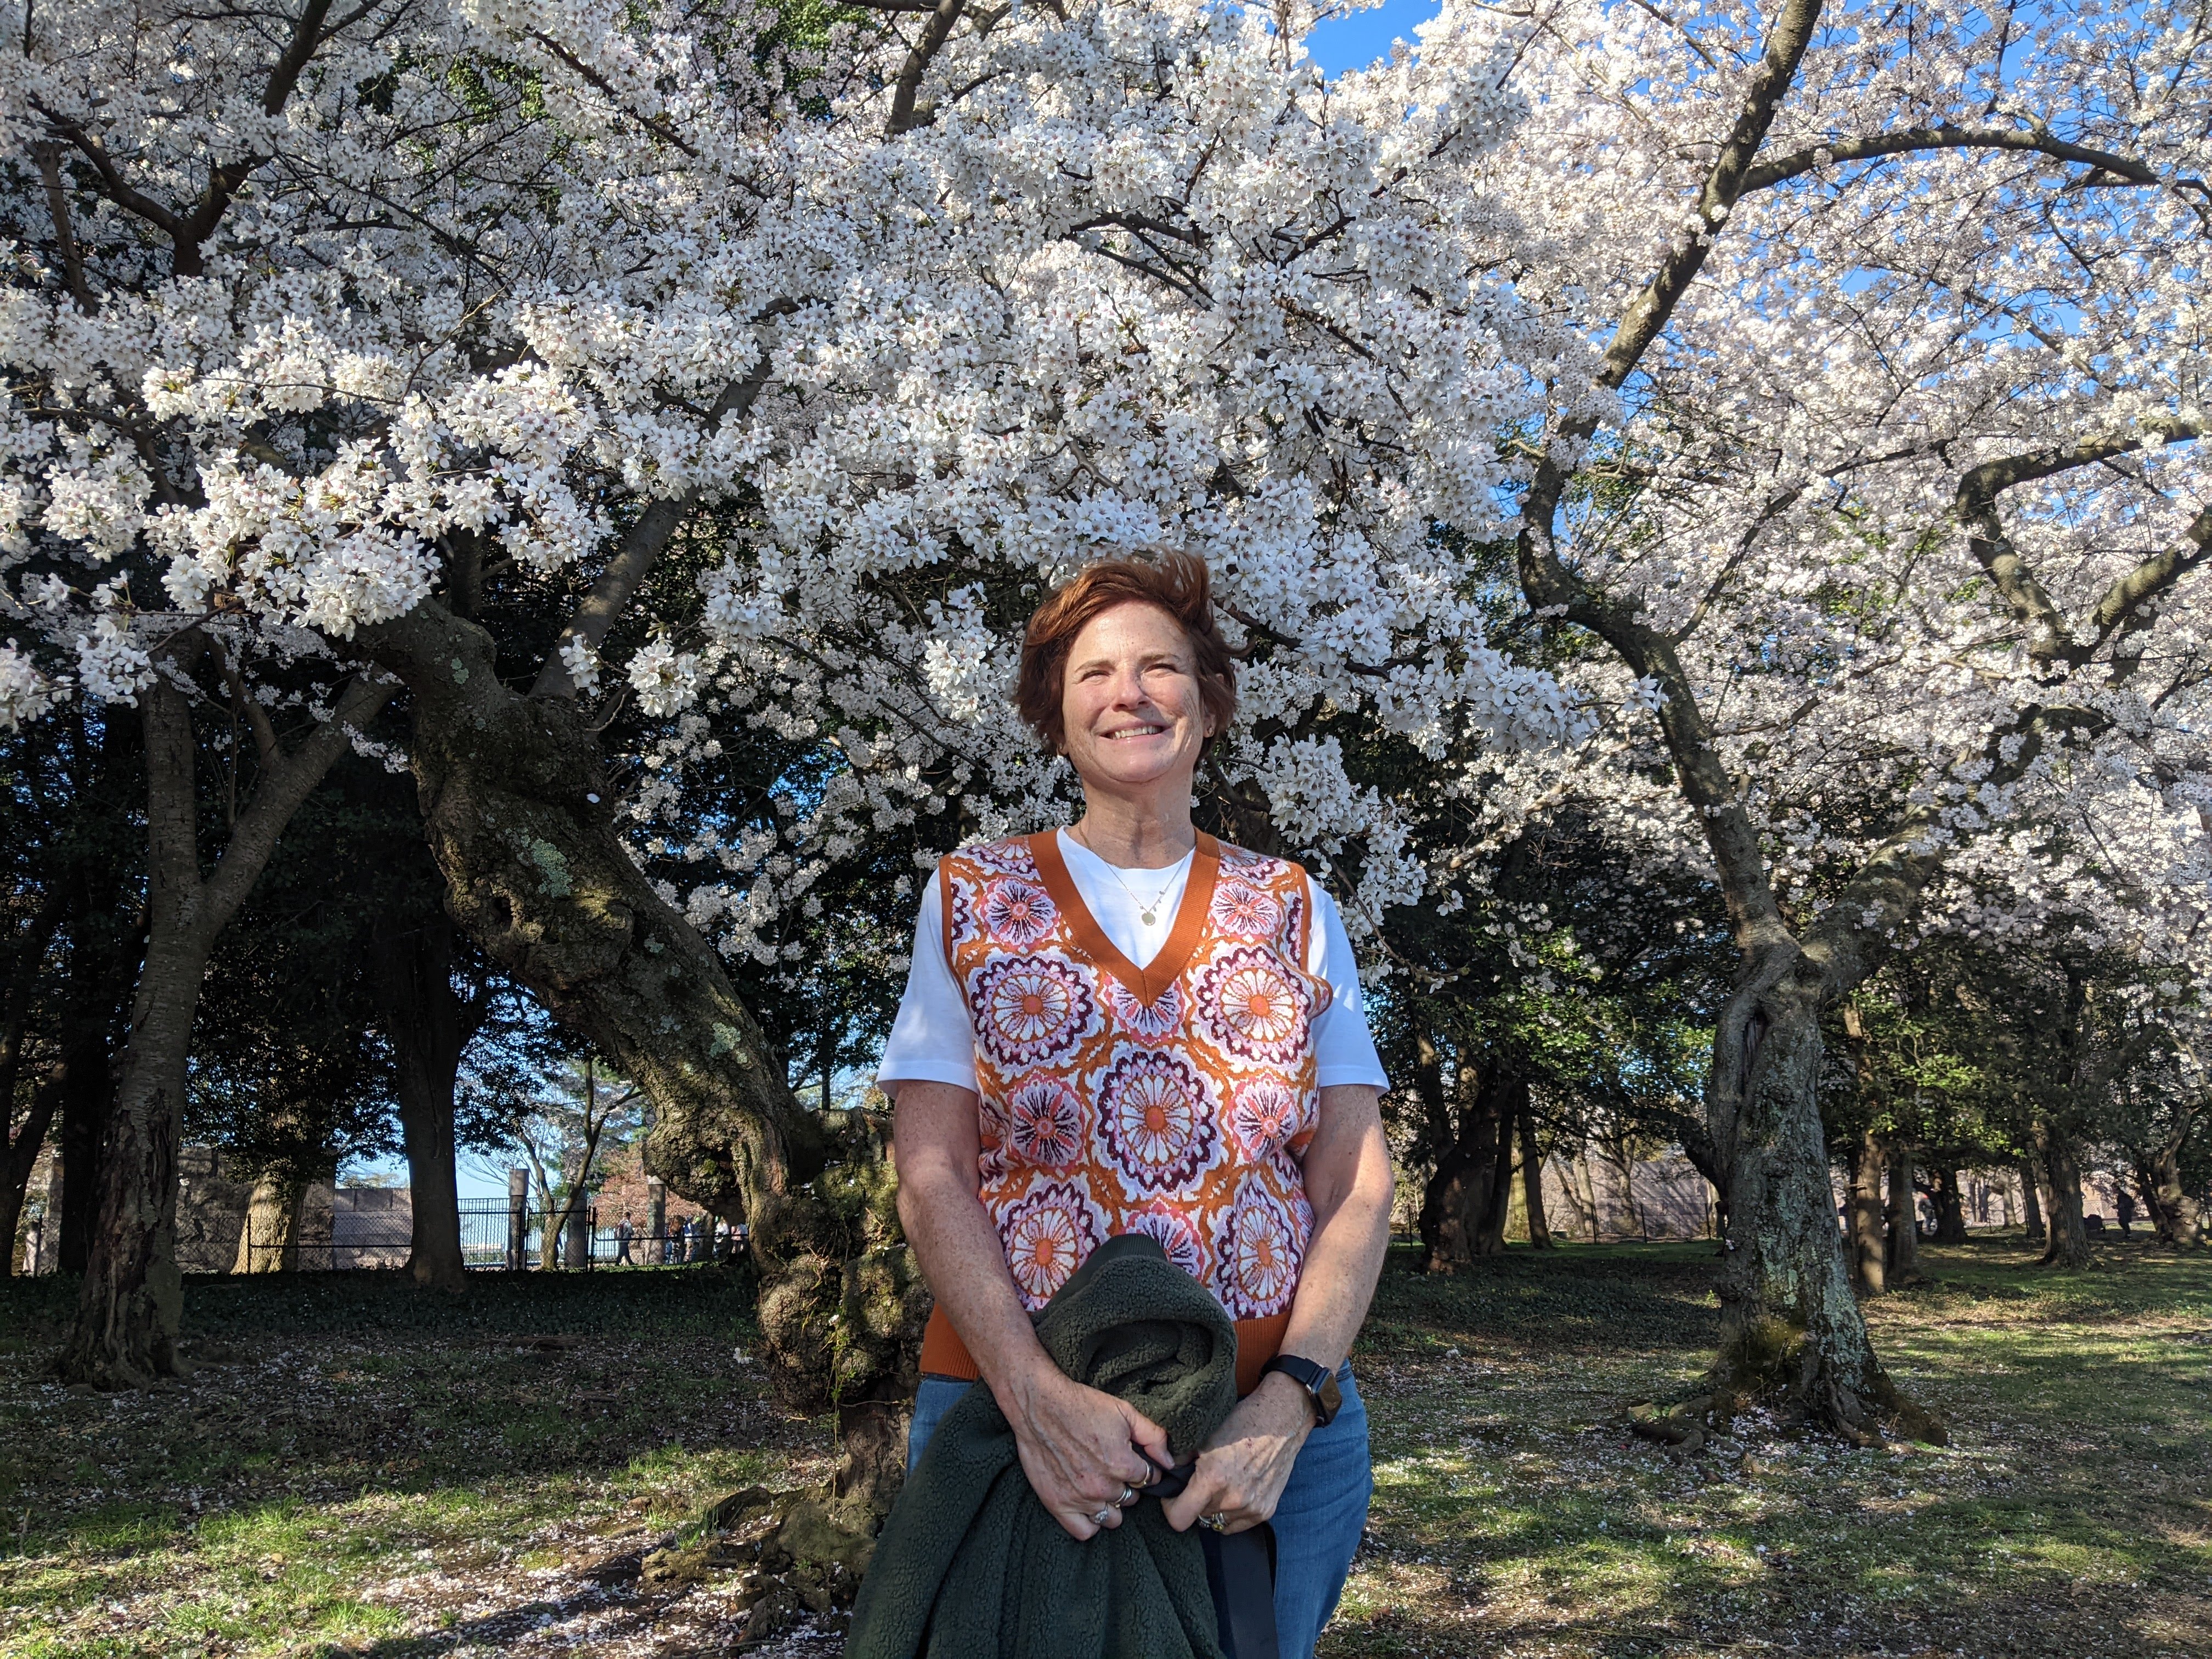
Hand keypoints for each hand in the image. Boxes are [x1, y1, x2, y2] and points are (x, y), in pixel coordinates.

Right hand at [999, 1361, 1169, 1539]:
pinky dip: (1090, 1521)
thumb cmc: (1081, 1404)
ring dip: (1111, 1504)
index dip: (1144, 1469)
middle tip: (1114, 1469)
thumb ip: (1153, 1436)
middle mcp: (1102, 1486)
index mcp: (1122, 1464)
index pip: (1149, 1479)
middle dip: (1127, 1486)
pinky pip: (1084, 1531)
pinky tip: (1089, 1504)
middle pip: (1130, 1499)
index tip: (1135, 1462)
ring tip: (1102, 1485)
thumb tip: (1171, 1461)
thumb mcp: (1124, 1411)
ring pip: (1112, 1518)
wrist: (1039, 1405)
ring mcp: (1079, 1498)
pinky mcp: (1058, 1504)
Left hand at [1162, 1374, 1313, 1534]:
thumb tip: (1165, 1473)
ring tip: (1219, 1486)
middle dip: (1194, 1503)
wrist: (1280, 1421)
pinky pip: (1237, 1524)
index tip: (1173, 1497)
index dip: (1171, 1508)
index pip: (1179, 1518)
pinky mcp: (1265, 1511)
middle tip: (1200, 1483)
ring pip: (1218, 1522)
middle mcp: (1232, 1499)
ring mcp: (1251, 1508)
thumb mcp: (1203, 1435)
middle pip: (1198, 1518)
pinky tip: (1235, 1490)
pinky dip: (1232, 1513)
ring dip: (1214, 1509)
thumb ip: (1180, 1458)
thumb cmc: (1240, 1423)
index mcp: (1213, 1479)